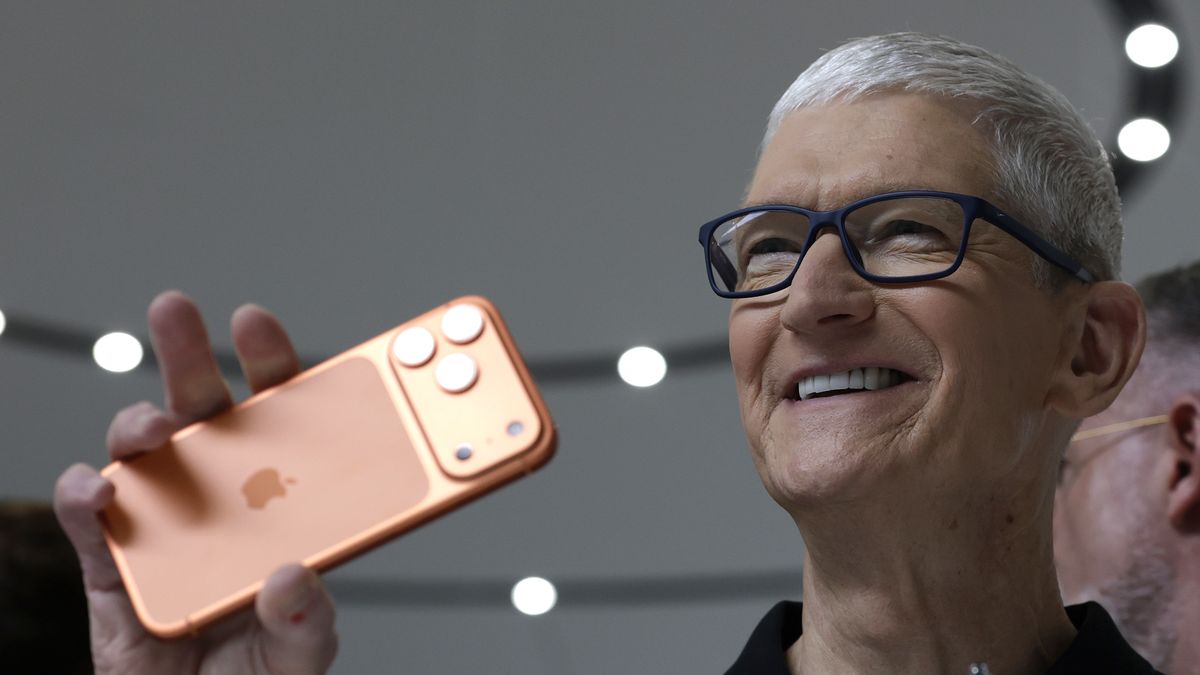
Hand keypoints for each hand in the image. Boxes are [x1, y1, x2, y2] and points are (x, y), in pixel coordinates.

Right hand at [53, 290, 337, 673]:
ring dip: (137, 423)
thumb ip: (307, 620)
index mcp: (276, 502)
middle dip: (186, 355)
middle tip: (175, 310)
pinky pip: (87, 518)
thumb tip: (292, 575)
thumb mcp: (302, 654)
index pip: (277, 419)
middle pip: (201, 414)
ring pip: (141, 453)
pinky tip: (99, 491)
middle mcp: (218, 500)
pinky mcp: (111, 565)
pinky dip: (84, 495)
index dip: (267, 366)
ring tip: (150, 428)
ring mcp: (161, 526)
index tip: (255, 323)